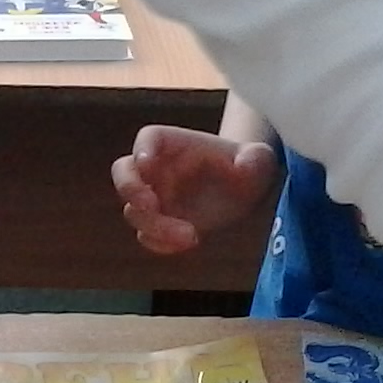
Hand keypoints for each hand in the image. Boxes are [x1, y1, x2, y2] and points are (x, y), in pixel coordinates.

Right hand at [111, 124, 279, 254]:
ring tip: (191, 235)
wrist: (243, 189)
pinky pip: (147, 237)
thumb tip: (244, 166)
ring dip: (155, 226)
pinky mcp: (160, 224)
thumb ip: (254, 158)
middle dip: (131, 189)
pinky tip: (189, 243)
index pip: (149, 139)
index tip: (147, 164)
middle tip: (152, 205)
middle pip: (123, 172)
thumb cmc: (247, 164)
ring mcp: (155, 198)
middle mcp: (157, 169)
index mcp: (174, 144)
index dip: (142, 150)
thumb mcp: (259, 158)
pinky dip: (160, 244)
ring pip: (134, 212)